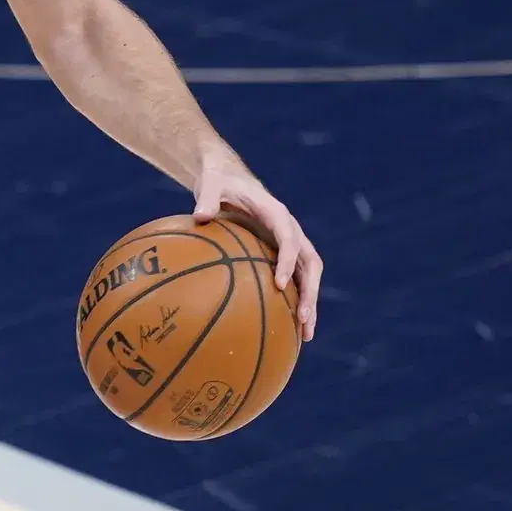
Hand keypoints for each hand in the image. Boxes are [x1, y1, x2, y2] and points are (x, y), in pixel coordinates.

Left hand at [192, 148, 321, 341]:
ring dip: (310, 302)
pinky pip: (295, 278)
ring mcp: (290, 242)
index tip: (280, 284)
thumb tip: (200, 216)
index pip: (290, 239)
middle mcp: (290, 229)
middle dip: (310, 291)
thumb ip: (207, 197)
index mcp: (277, 213)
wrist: (228, 175)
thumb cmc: (218, 180)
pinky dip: (295, 301)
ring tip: (306, 335)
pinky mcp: (282, 252)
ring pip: (309, 275)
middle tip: (304, 319)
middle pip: (311, 263)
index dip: (288, 262)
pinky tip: (286, 328)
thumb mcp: (210, 182)